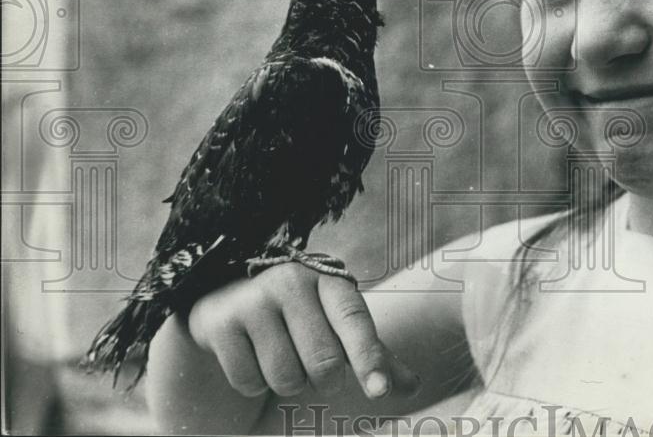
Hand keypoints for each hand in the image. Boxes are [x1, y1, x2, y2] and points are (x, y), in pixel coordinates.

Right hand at [187, 263, 420, 399]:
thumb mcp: (336, 332)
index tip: (380, 392)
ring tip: (276, 357)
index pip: (354, 320)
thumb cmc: (296, 325)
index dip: (369, 358)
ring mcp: (252, 298)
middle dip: (322, 381)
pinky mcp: (217, 321)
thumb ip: (373, 357)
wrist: (227, 312)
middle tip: (311, 367)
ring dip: (285, 384)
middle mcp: (291, 281)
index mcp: (328, 281)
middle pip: (323, 362)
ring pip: (285, 377)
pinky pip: (248, 381)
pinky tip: (247, 357)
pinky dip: (252, 384)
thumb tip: (414, 386)